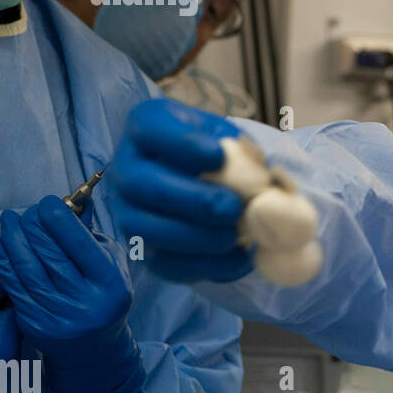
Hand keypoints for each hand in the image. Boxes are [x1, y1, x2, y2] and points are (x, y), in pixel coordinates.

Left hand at [0, 197, 142, 392]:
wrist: (94, 347)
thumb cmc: (103, 294)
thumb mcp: (110, 263)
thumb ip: (91, 234)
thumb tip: (74, 200)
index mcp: (110, 283)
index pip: (78, 243)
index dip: (58, 217)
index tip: (47, 203)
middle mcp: (85, 301)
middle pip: (49, 252)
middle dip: (33, 224)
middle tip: (28, 213)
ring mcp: (58, 314)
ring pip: (26, 267)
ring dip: (11, 237)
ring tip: (8, 219)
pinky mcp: (34, 322)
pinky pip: (11, 284)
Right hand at [110, 98, 252, 282]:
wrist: (205, 181)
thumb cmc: (217, 151)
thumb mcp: (228, 136)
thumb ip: (243, 146)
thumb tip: (266, 170)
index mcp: (147, 127)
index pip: (150, 128)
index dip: (183, 143)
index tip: (218, 155)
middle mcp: (126, 169)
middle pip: (142, 186)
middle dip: (191, 201)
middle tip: (232, 208)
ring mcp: (128, 211)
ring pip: (146, 230)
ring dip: (196, 238)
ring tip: (235, 236)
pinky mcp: (143, 248)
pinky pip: (163, 264)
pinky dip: (204, 265)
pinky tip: (238, 258)